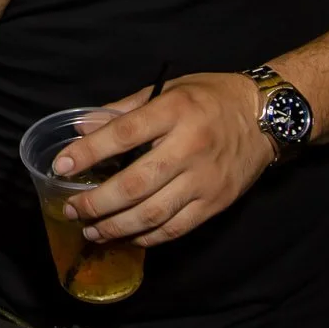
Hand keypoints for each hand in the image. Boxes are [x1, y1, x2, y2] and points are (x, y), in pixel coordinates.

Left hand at [54, 72, 274, 246]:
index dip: (88, 153)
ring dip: (116, 227)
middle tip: (73, 208)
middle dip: (97, 202)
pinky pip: (176, 228)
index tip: (61, 166)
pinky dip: (147, 237)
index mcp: (175, 111)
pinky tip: (128, 237)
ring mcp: (205, 179)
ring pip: (153, 213)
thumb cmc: (211, 98)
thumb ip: (124, 110)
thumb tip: (82, 126)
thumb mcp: (169, 90)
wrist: (266, 117)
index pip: (123, 134)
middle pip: (135, 184)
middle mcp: (190, 147)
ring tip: (92, 230)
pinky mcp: (216, 202)